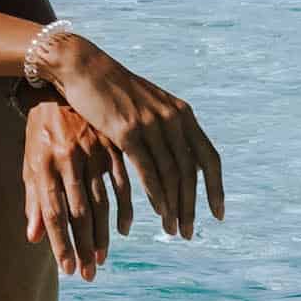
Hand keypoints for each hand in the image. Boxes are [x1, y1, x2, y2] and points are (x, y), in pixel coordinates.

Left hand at [19, 95, 132, 281]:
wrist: (62, 87)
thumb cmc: (42, 132)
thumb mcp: (31, 162)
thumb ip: (34, 200)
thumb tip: (33, 238)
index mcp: (44, 163)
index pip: (52, 212)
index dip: (60, 243)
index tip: (67, 269)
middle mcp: (69, 159)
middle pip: (78, 212)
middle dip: (83, 247)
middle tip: (88, 274)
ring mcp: (94, 152)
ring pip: (101, 202)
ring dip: (103, 234)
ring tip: (101, 259)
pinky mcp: (113, 146)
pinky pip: (123, 183)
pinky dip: (125, 209)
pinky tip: (123, 229)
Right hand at [33, 27, 221, 237]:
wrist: (82, 66)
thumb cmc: (113, 90)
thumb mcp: (148, 105)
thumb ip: (167, 126)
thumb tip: (181, 152)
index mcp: (183, 113)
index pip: (210, 158)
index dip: (216, 188)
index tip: (218, 214)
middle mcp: (173, 118)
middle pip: (193, 172)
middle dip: (194, 206)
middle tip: (190, 233)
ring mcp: (151, 124)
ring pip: (172, 174)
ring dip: (175, 207)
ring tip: (174, 230)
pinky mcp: (127, 131)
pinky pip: (149, 169)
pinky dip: (157, 195)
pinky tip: (159, 212)